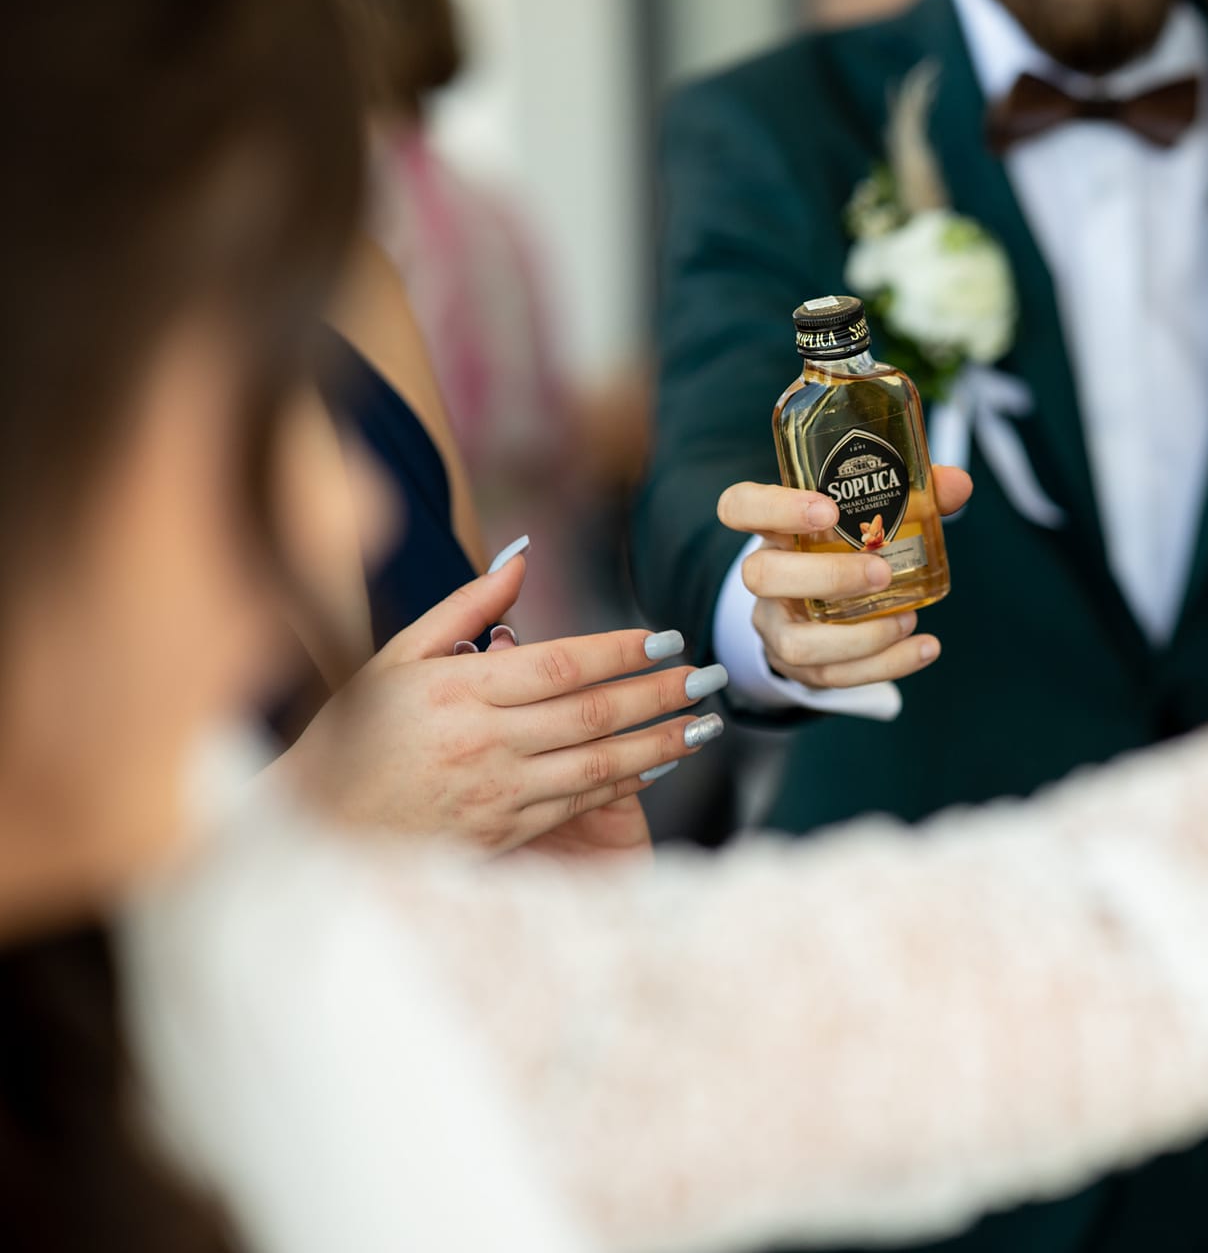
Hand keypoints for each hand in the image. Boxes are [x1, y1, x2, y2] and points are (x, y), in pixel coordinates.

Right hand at [273, 554, 724, 851]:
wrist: (317, 824)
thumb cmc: (358, 727)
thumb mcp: (399, 655)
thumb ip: (467, 607)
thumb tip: (523, 555)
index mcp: (457, 688)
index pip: (561, 664)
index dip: (622, 651)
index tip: (667, 638)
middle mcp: (481, 740)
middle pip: (593, 713)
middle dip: (660, 694)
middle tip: (708, 677)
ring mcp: (494, 793)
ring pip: (598, 764)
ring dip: (661, 743)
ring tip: (706, 724)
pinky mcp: (501, 834)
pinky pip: (578, 804)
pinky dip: (625, 783)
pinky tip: (660, 764)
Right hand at [717, 466, 971, 688]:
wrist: (817, 605)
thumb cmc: (841, 547)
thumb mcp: (864, 516)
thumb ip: (911, 494)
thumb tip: (957, 485)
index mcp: (772, 528)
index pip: (740, 506)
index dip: (772, 507)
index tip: (827, 509)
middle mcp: (764, 576)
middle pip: (761, 576)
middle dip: (826, 577)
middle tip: (881, 572)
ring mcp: (776, 624)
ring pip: (795, 641)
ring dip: (857, 637)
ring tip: (906, 619)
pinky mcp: (798, 665)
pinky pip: (832, 676)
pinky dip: (884, 666)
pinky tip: (923, 648)